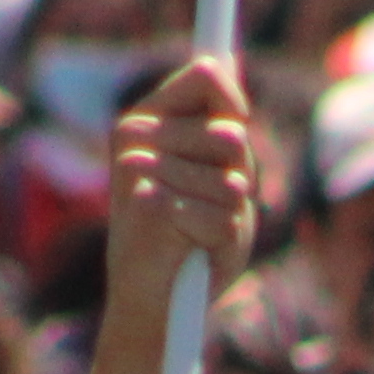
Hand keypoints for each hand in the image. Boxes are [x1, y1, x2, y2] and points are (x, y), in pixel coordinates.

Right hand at [105, 57, 259, 318]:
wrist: (153, 310)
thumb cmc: (193, 243)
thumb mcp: (220, 177)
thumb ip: (224, 127)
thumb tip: (224, 63)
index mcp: (146, 120)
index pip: (207, 75)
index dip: (236, 105)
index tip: (238, 133)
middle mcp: (134, 135)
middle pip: (233, 136)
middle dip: (238, 181)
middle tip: (206, 211)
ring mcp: (138, 168)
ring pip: (233, 182)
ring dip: (229, 218)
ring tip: (197, 236)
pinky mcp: (148, 205)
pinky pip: (224, 219)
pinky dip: (221, 244)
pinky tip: (190, 254)